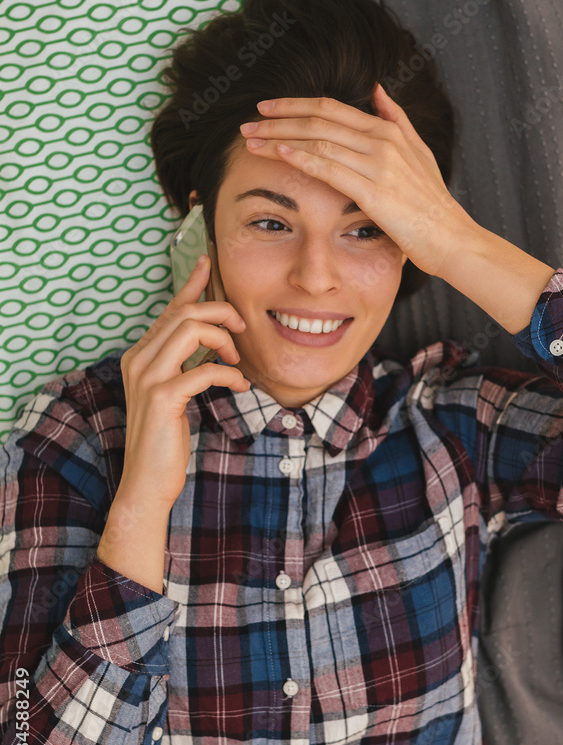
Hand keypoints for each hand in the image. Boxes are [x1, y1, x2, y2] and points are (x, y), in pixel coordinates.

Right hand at [118, 256, 249, 509]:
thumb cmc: (166, 439)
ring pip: (190, 329)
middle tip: (242, 328)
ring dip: (223, 338)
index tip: (208, 263)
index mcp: (140, 355)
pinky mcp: (162, 397)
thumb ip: (187, 363)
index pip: (169, 310)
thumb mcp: (176, 393)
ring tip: (236, 359)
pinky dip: (228, 374)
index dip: (191, 285)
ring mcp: (147, 377)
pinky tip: (239, 385)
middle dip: (220, 312)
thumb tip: (216, 340)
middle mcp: (138, 359)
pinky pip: (203, 369)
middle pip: (184, 313)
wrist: (148, 480)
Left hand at [239, 83, 478, 277]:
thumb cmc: (432, 203)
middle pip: (318, 118)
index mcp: (388, 130)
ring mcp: (378, 164)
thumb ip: (397, 118)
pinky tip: (278, 154)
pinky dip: (301, 157)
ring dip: (279, 138)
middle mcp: (382, 140)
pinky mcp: (374, 191)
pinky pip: (330, 167)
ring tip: (251, 140)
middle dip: (278, 119)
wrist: (451, 238)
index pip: (331, 107)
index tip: (267, 109)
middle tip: (247, 123)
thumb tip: (377, 88)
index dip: (295, 104)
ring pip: (318, 139)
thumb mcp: (419, 152)